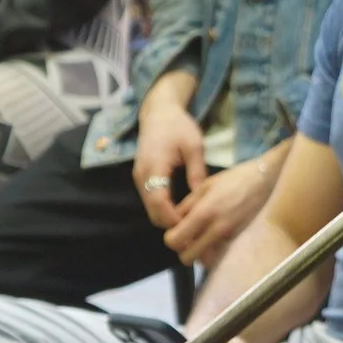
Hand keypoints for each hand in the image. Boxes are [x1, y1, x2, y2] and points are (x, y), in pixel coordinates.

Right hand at [134, 86, 208, 228]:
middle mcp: (142, 176)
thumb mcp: (194, 147)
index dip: (174, 219)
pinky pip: (150, 201)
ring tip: (191, 222)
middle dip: (171, 223)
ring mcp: (139, 178)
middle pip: (152, 212)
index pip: (159, 203)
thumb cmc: (178, 126)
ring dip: (167, 218)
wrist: (159, 113)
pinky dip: (163, 210)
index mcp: (154, 167)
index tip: (193, 226)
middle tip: (196, 229)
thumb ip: (197, 172)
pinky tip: (181, 211)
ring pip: (150, 209)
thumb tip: (203, 200)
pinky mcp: (141, 178)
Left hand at [163, 156, 274, 265]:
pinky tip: (217, 238)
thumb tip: (175, 220)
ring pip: (205, 261)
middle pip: (187, 257)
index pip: (175, 240)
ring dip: (200, 253)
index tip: (177, 229)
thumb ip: (188, 205)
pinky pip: (221, 255)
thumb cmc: (236, 179)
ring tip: (204, 238)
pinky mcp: (241, 241)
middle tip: (188, 237)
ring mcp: (231, 238)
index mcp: (204, 213)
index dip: (171, 237)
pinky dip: (215, 252)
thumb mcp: (206, 185)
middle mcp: (217, 230)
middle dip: (184, 249)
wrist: (267, 180)